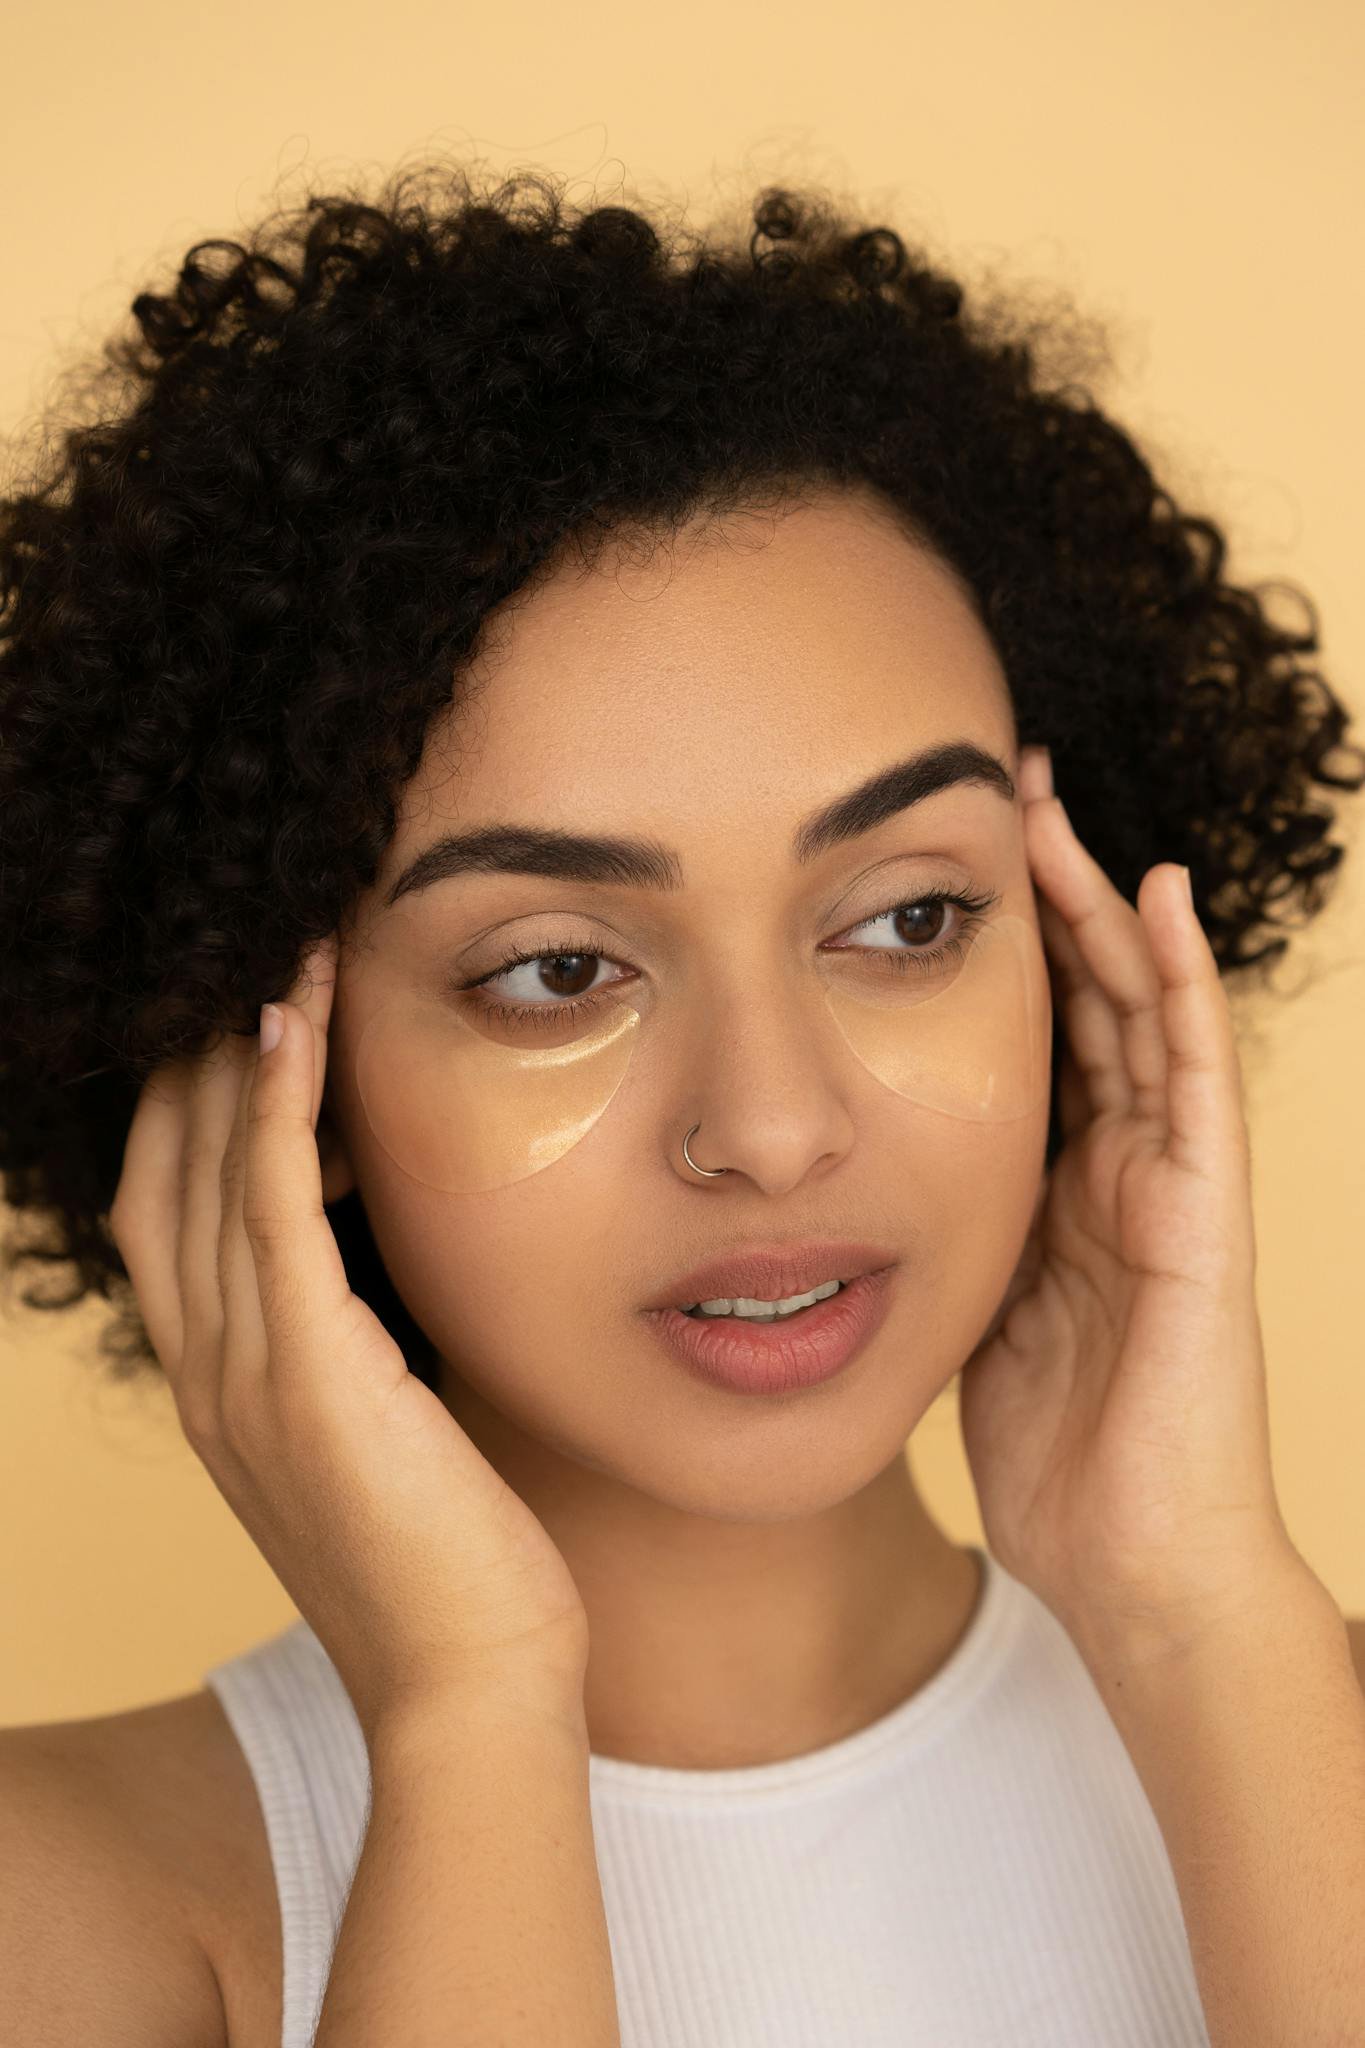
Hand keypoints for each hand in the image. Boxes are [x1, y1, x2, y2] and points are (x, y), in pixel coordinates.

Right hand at [108, 935, 590, 1740]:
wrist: (473, 1684)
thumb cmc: (454, 1563)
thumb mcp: (382, 1437)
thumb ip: (357, 1351)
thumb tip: (391, 1270)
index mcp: (221, 1390)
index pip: (167, 1212)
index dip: (189, 1108)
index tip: (241, 1019)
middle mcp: (209, 1374)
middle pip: (165, 1171)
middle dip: (199, 1057)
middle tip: (253, 953)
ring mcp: (247, 1376)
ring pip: (211, 1168)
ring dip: (238, 1048)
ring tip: (284, 948)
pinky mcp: (312, 1375)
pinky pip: (275, 1201)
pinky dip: (278, 1102)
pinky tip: (295, 1016)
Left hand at [956, 747, 1312, 1663]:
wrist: (1136, 1565)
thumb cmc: (1058, 1459)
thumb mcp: (975, 1313)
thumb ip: (949, 1234)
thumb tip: (863, 1184)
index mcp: (1067, 1190)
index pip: (1036, 1039)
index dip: (996, 953)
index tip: (935, 870)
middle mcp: (1125, 1167)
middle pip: (1086, 1001)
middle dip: (1044, 900)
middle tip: (993, 797)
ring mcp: (1174, 1182)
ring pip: (1140, 1010)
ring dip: (1099, 906)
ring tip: (1052, 812)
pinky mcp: (1207, 1210)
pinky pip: (1197, 1073)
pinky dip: (1182, 980)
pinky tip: (1157, 895)